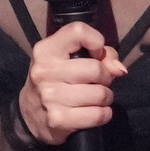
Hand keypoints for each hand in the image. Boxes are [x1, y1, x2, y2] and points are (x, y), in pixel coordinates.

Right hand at [18, 19, 126, 144]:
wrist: (30, 114)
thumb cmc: (56, 81)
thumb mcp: (68, 60)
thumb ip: (100, 56)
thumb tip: (119, 69)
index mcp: (46, 50)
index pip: (78, 31)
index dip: (96, 42)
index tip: (95, 54)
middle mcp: (45, 71)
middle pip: (95, 69)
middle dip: (105, 77)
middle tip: (98, 82)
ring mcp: (50, 96)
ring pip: (100, 94)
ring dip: (105, 97)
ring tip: (96, 98)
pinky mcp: (58, 119)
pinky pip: (97, 115)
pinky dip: (104, 114)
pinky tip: (97, 112)